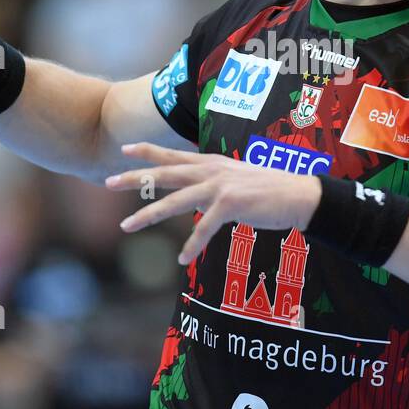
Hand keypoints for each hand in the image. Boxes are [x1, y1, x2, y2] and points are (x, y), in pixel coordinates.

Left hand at [104, 142, 321, 264]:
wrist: (301, 195)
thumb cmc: (271, 191)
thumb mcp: (239, 180)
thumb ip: (216, 184)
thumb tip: (199, 196)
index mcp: (213, 164)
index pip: (174, 156)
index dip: (149, 152)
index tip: (125, 150)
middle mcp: (212, 172)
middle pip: (165, 174)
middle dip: (135, 178)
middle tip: (108, 182)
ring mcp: (221, 187)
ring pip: (175, 201)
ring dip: (149, 215)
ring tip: (127, 227)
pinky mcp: (231, 205)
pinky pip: (204, 228)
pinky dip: (191, 245)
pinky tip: (181, 259)